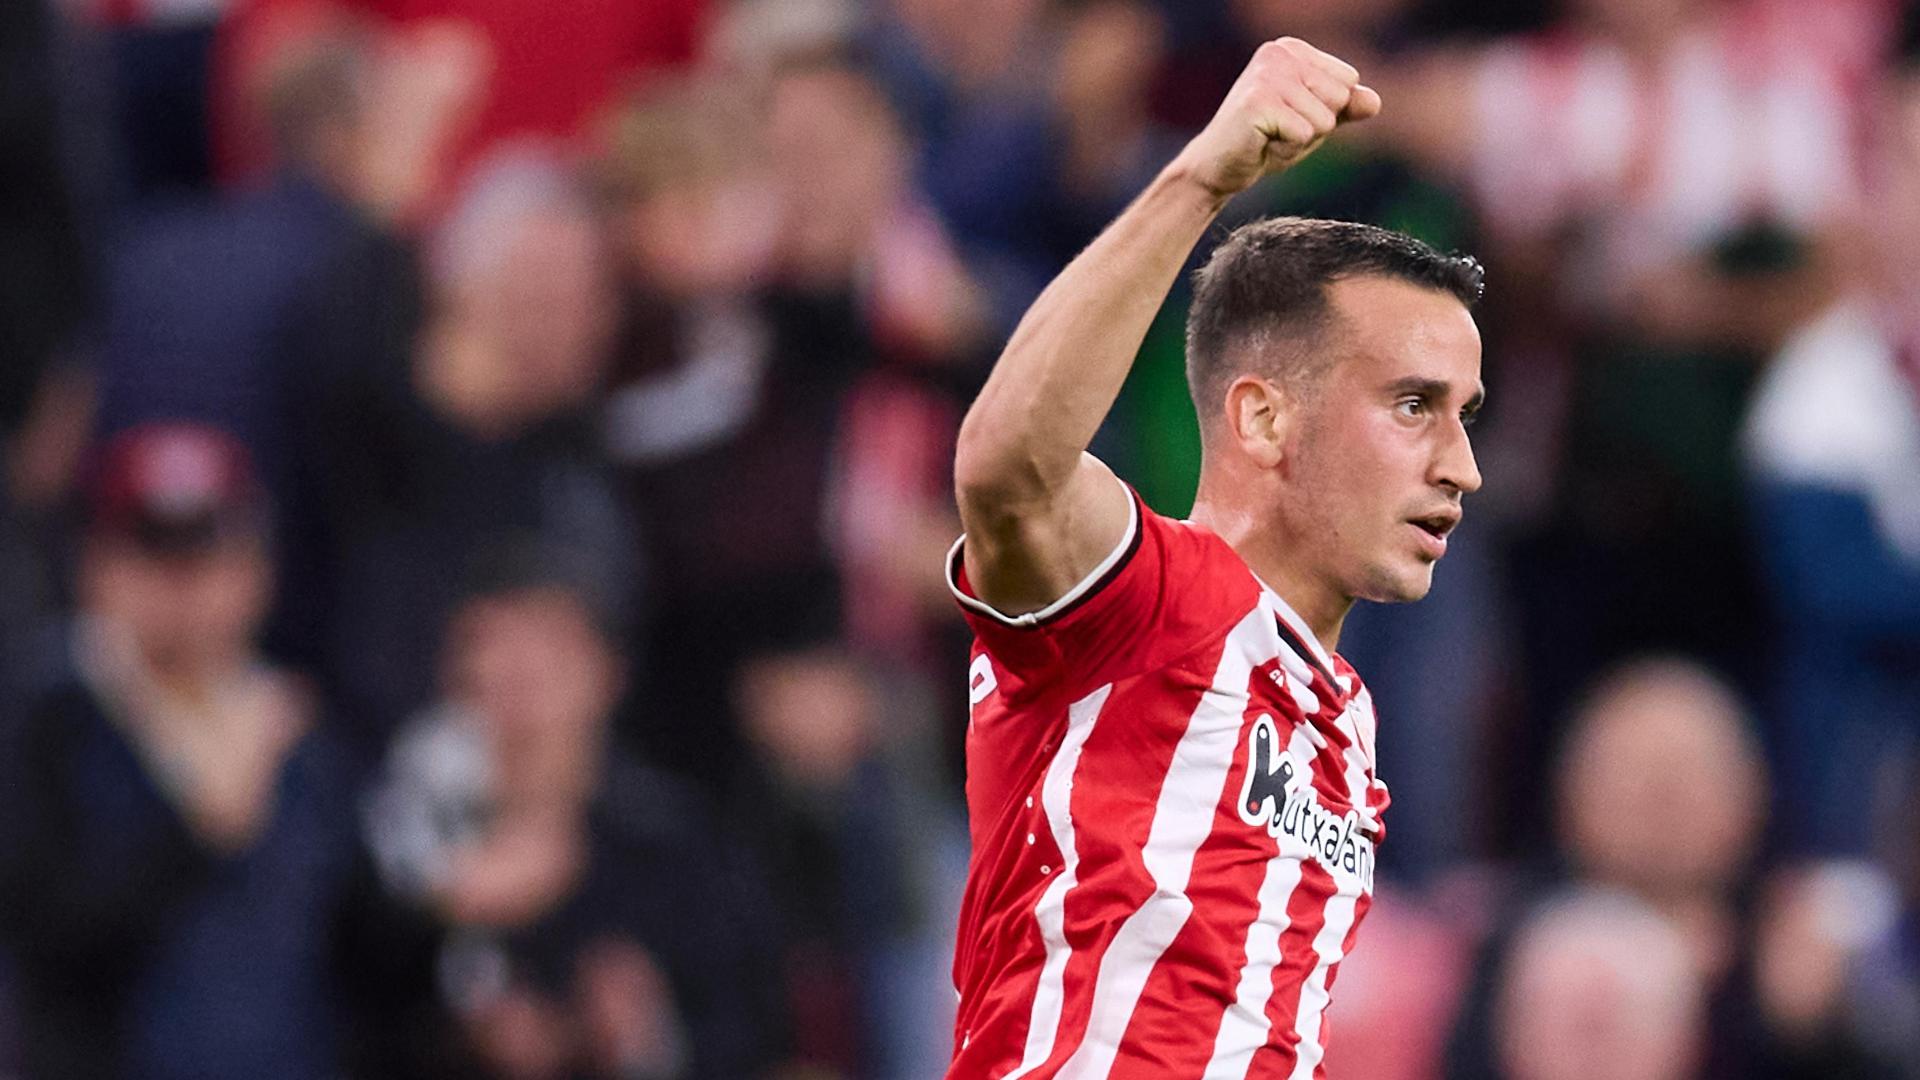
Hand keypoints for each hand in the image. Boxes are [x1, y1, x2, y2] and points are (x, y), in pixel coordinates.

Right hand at [1173, 38, 1379, 200]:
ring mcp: (1267, 75)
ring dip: (1300, 140)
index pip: (1349, 81)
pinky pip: (1304, 134)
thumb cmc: (1265, 142)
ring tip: (1269, 136)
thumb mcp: (1313, 122)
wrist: (1217, 168)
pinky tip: (1260, 143)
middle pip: (1339, 98)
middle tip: (1279, 129)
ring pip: (1324, 119)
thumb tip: (1374, 101)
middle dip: (1316, 125)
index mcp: (1293, 49)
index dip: (1327, 110)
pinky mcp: (1258, 101)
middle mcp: (1279, 52)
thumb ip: (1346, 108)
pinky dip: (1286, 148)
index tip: (1291, 116)